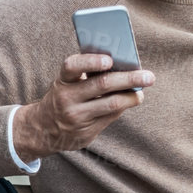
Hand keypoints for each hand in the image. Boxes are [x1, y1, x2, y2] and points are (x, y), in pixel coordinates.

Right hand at [13, 53, 154, 157]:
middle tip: (149, 76)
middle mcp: (67, 99)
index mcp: (62, 81)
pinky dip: (125, 106)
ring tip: (144, 89)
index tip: (109, 60)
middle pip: (101, 85)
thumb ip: (88, 74)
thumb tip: (124, 65)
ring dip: (132, 96)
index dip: (91, 62)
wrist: (43, 129)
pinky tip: (133, 99)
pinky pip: (111, 117)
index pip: (72, 66)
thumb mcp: (68, 83)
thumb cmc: (64, 97)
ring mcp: (77, 117)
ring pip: (111, 104)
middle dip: (128, 79)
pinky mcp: (86, 132)